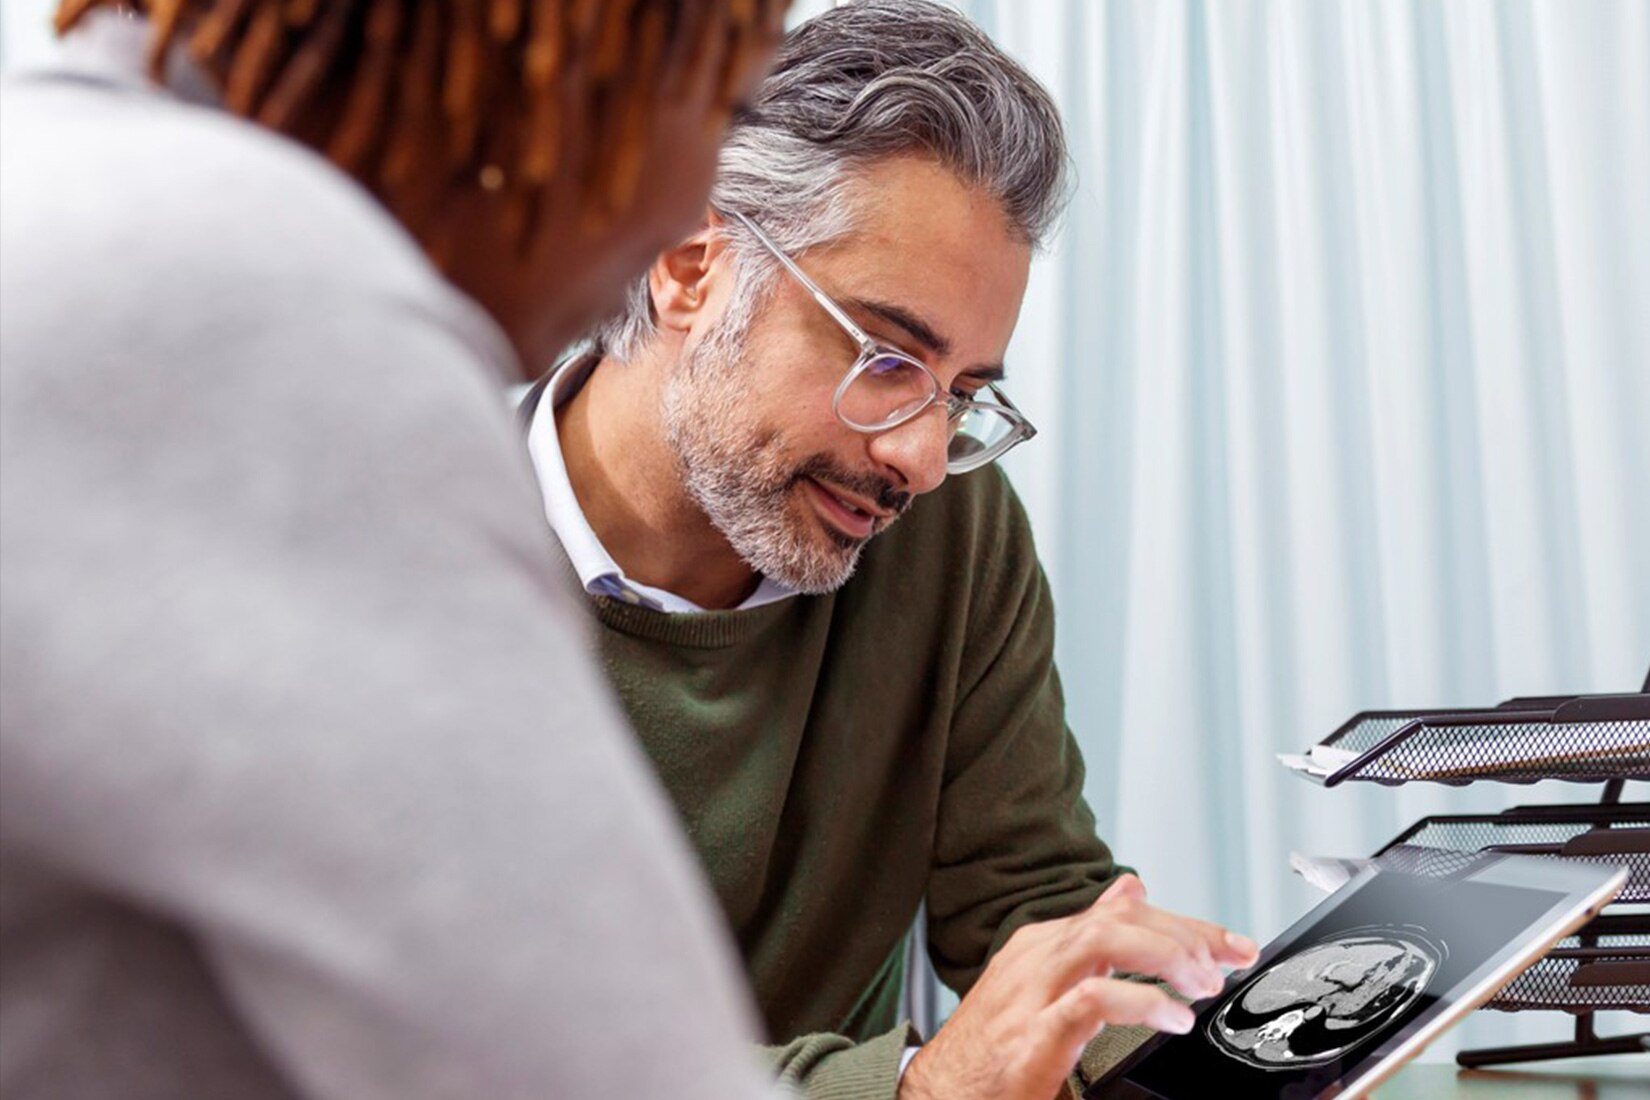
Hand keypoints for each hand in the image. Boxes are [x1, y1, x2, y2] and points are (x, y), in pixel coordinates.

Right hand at [898, 875, 1258, 1099]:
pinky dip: (1141, 1003)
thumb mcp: (1044, 979)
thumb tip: (1132, 889)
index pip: (1123, 910)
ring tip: (1203, 984)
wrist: (938, 1092)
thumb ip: (1090, 936)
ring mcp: (1033, 991)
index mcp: (1044, 943)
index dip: (1186, 923)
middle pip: (1122, 916)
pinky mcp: (1034, 1033)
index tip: (1232, 944)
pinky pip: (1093, 999)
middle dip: (1188, 933)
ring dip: (1166, 956)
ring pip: (1106, 940)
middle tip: (1232, 959)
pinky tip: (1172, 1017)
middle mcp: (1038, 956)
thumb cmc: (993, 1044)